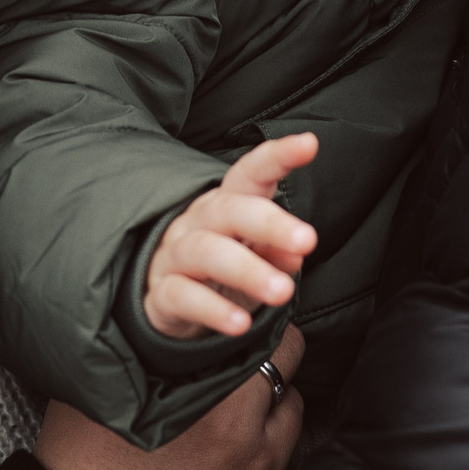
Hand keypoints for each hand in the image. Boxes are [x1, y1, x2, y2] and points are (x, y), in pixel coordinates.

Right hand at [32, 324, 306, 469]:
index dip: (243, 300)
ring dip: (273, 379)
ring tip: (242, 382)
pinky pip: (289, 428)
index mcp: (182, 379)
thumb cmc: (86, 464)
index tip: (235, 297)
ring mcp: (252, 449)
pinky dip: (275, 417)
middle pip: (280, 346)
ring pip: (290, 387)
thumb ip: (134, 346)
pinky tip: (246, 421)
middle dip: (268, 335)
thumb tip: (155, 315)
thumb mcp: (99, 388)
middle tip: (248, 333)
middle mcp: (227, 409)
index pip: (241, 316)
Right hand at [144, 132, 319, 339]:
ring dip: (248, 270)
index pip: (249, 173)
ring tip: (283, 292)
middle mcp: (197, 222)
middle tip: (307, 241)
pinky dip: (213, 310)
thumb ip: (277, 252)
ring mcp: (174, 255)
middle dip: (269, 222)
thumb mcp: (257, 259)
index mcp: (227, 204)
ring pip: (205, 252)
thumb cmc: (223, 272)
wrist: (171, 307)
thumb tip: (296, 254)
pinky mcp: (160, 294)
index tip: (308, 144)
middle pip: (228, 210)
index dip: (276, 156)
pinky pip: (182, 296)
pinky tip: (240, 324)